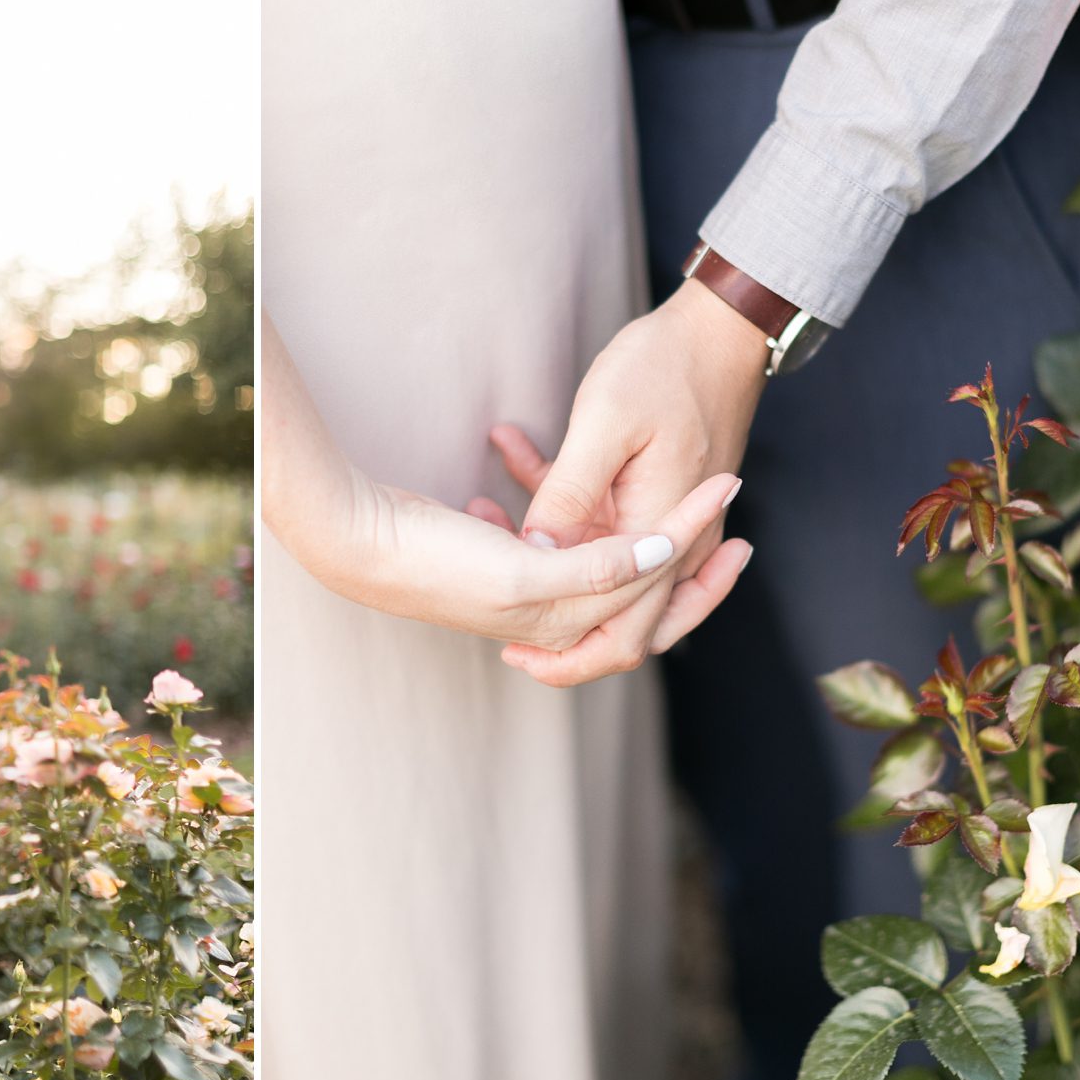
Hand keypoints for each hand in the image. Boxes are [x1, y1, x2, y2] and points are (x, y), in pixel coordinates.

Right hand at [306, 465, 746, 650]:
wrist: (352, 545)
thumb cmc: (433, 561)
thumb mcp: (524, 572)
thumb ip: (599, 568)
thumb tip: (664, 556)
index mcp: (565, 622)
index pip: (654, 586)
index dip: (696, 537)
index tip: (727, 483)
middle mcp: (551, 613)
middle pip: (636, 577)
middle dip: (674, 534)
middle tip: (715, 486)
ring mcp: (521, 586)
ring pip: (587, 541)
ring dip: (597, 499)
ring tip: (614, 459)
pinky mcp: (490, 559)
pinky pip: (538, 524)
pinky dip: (537, 493)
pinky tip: (509, 458)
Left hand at [508, 280, 768, 684]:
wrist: (719, 324)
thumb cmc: (664, 365)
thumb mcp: (606, 424)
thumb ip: (569, 494)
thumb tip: (533, 553)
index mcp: (659, 532)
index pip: (624, 631)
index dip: (570, 656)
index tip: (514, 651)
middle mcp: (671, 539)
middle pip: (615, 614)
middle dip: (552, 618)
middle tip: (494, 617)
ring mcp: (666, 517)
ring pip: (599, 561)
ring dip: (544, 541)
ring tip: (481, 508)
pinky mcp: (654, 490)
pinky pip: (602, 512)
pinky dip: (557, 495)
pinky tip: (508, 447)